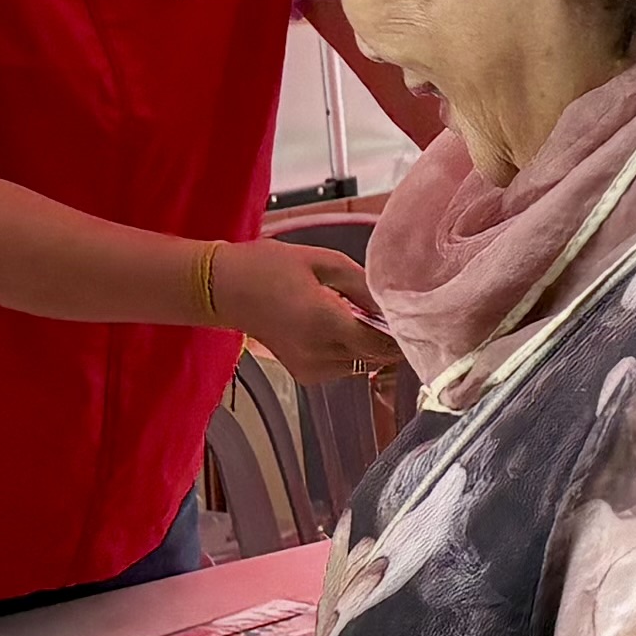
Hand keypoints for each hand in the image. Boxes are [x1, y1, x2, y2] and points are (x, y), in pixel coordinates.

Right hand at [221, 239, 407, 398]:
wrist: (225, 290)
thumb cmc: (270, 268)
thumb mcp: (323, 262)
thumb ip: (363, 284)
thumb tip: (392, 303)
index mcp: (326, 323)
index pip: (383, 344)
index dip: (402, 332)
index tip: (410, 314)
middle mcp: (320, 354)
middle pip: (376, 357)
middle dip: (387, 337)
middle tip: (385, 308)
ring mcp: (311, 368)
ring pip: (362, 364)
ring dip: (368, 343)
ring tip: (356, 312)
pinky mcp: (304, 374)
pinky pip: (343, 367)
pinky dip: (350, 350)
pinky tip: (338, 325)